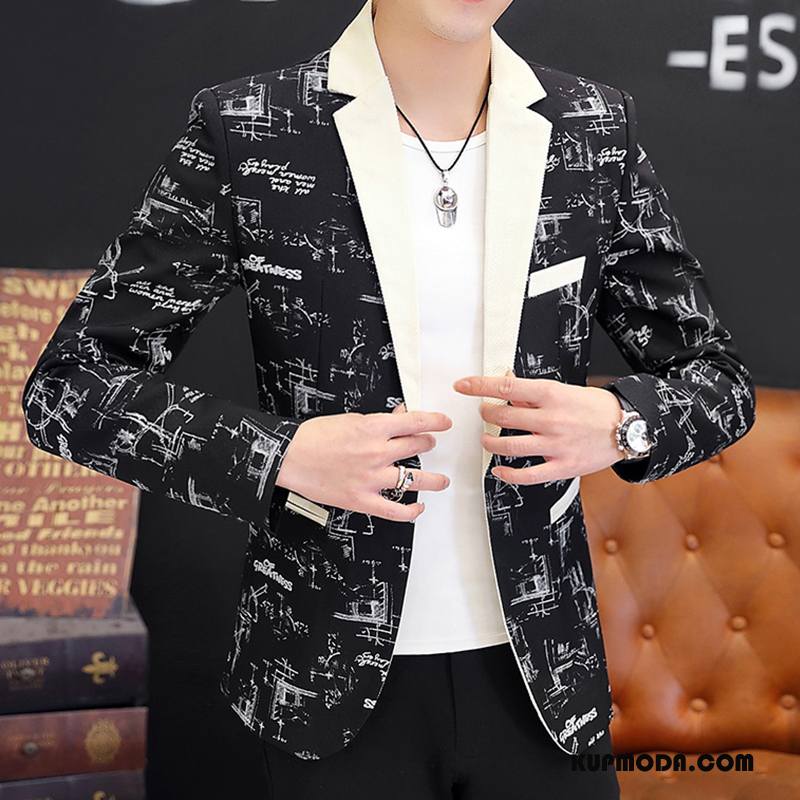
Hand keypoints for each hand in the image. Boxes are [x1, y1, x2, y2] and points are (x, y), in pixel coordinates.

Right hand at [275, 404, 452, 520]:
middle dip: (428, 443)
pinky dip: (410, 511)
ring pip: (415, 479)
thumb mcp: (350, 419)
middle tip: (428, 444)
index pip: (416, 422)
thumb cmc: (313, 437)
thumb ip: (379, 421)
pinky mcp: (362, 500)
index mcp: (373, 428)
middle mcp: (377, 452)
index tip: (444, 423)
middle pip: (418, 446)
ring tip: (440, 481)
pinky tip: (417, 507)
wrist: (289, 457)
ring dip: (433, 480)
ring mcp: (372, 478)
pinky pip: (395, 510)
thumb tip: (399, 416)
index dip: (435, 421)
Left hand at [453, 374, 623, 484]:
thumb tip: (504, 386)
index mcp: (551, 394)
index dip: (478, 386)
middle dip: (485, 414)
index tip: (462, 385)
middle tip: (483, 413)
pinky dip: (508, 474)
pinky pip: (528, 475)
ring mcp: (556, 444)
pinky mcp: (562, 466)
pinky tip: (498, 470)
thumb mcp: (564, 390)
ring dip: (490, 442)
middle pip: (503, 417)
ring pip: (510, 446)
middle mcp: (551, 419)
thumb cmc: (594, 407)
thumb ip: (533, 394)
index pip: (505, 387)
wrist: (628, 426)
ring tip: (486, 439)